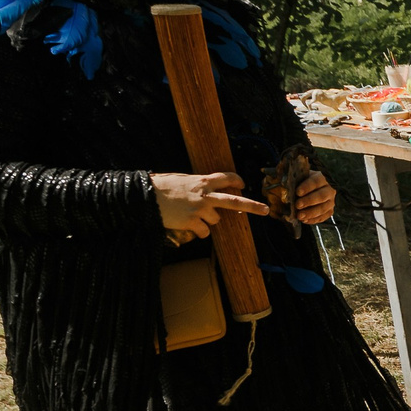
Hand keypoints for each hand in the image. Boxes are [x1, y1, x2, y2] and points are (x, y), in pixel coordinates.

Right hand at [153, 171, 268, 238]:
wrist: (145, 196)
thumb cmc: (162, 187)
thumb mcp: (183, 180)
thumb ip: (199, 186)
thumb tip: (210, 191)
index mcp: (202, 181)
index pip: (226, 178)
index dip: (236, 180)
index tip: (242, 184)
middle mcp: (205, 195)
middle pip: (234, 201)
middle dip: (253, 205)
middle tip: (266, 211)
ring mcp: (199, 209)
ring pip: (216, 220)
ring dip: (207, 220)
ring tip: (190, 214)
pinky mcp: (192, 222)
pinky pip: (204, 232)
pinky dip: (198, 231)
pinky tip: (187, 225)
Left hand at [293, 168, 335, 223]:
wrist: (319, 187)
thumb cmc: (308, 182)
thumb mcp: (304, 177)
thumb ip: (297, 180)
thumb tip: (284, 186)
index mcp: (323, 178)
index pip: (315, 182)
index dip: (307, 187)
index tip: (298, 192)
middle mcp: (329, 190)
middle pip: (321, 196)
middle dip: (308, 201)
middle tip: (298, 205)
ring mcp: (331, 201)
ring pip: (323, 208)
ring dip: (311, 213)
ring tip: (300, 216)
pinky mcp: (330, 211)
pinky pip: (323, 217)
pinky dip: (314, 220)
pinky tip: (305, 220)